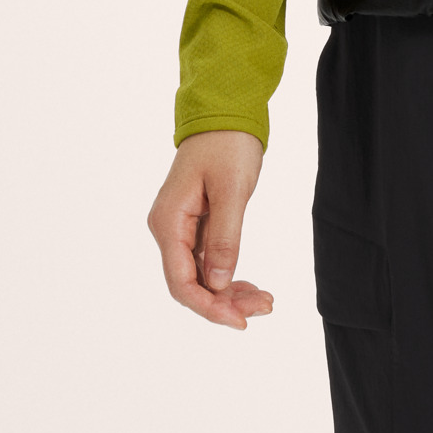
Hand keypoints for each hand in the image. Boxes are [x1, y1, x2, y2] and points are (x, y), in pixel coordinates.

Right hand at [147, 130, 274, 329]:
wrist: (225, 112)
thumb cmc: (227, 144)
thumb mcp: (231, 190)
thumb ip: (225, 237)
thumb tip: (220, 284)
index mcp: (168, 222)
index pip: (181, 282)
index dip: (209, 307)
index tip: (239, 320)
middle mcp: (168, 229)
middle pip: (190, 284)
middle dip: (224, 302)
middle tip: (263, 308)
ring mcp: (180, 228)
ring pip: (201, 275)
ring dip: (229, 292)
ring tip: (264, 301)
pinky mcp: (195, 224)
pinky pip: (208, 261)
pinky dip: (228, 275)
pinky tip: (250, 286)